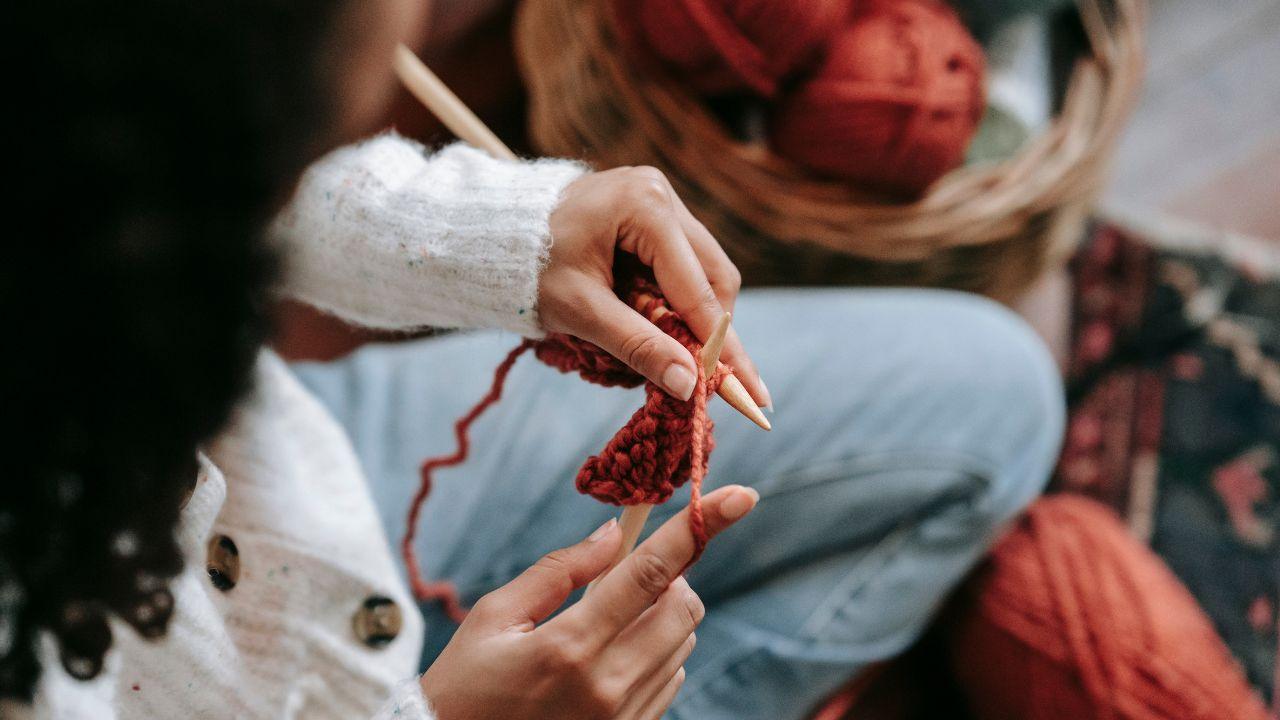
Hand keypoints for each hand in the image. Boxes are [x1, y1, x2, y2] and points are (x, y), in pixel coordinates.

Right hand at [420, 485, 759, 719]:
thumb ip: (561, 570)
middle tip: (628, 576)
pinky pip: (671, 680)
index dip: (698, 527)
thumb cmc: (466, 684)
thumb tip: (615, 532)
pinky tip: (611, 658)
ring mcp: (623, 719)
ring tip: (607, 623)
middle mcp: (607, 686)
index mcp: (569, 646)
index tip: (739, 497)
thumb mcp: (495, 617)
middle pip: (683, 607)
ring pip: (683, 642)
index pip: (650, 573)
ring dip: (663, 615)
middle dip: (671, 576)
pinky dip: (657, 654)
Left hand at [541, 167, 769, 405]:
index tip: (751, 392)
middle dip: (714, 333)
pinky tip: (662, 328)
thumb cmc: (528, 268)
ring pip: (704, 271)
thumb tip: (690, 386)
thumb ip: (637, 345)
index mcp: (646, 206)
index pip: (698, 290)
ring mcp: (659, 199)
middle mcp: (661, 193)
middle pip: (714, 277)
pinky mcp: (651, 213)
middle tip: (718, 384)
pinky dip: (677, 301)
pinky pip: (682, 264)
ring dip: (695, 318)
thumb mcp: (580, 311)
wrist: (491, 234)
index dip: (723, 346)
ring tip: (681, 357)